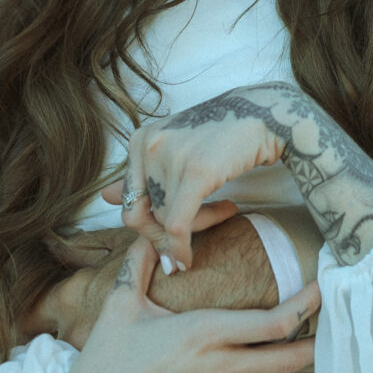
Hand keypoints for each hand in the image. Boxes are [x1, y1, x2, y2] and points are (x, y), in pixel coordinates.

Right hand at [33, 236, 319, 372]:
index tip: (325, 286)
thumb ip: (140, 263)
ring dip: (308, 372)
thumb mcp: (120, 304)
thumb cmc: (104, 360)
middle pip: (290, 357)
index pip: (274, 323)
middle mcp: (220, 367)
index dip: (307, 306)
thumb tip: (150, 232)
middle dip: (321, 341)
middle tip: (346, 320)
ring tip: (333, 354)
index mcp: (205, 334)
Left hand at [104, 83, 298, 269]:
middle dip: (162, 235)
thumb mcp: (177, 147)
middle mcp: (149, 145)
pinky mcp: (196, 172)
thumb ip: (142, 172)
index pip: (129, 200)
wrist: (266, 114)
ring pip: (164, 222)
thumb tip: (106, 196)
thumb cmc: (224, 132)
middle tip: (187, 240)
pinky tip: (190, 258)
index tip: (169, 237)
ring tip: (221, 211)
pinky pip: (177, 226)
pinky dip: (180, 250)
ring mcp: (170, 157)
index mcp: (140, 139)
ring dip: (193, 229)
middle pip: (140, 215)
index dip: (148, 225)